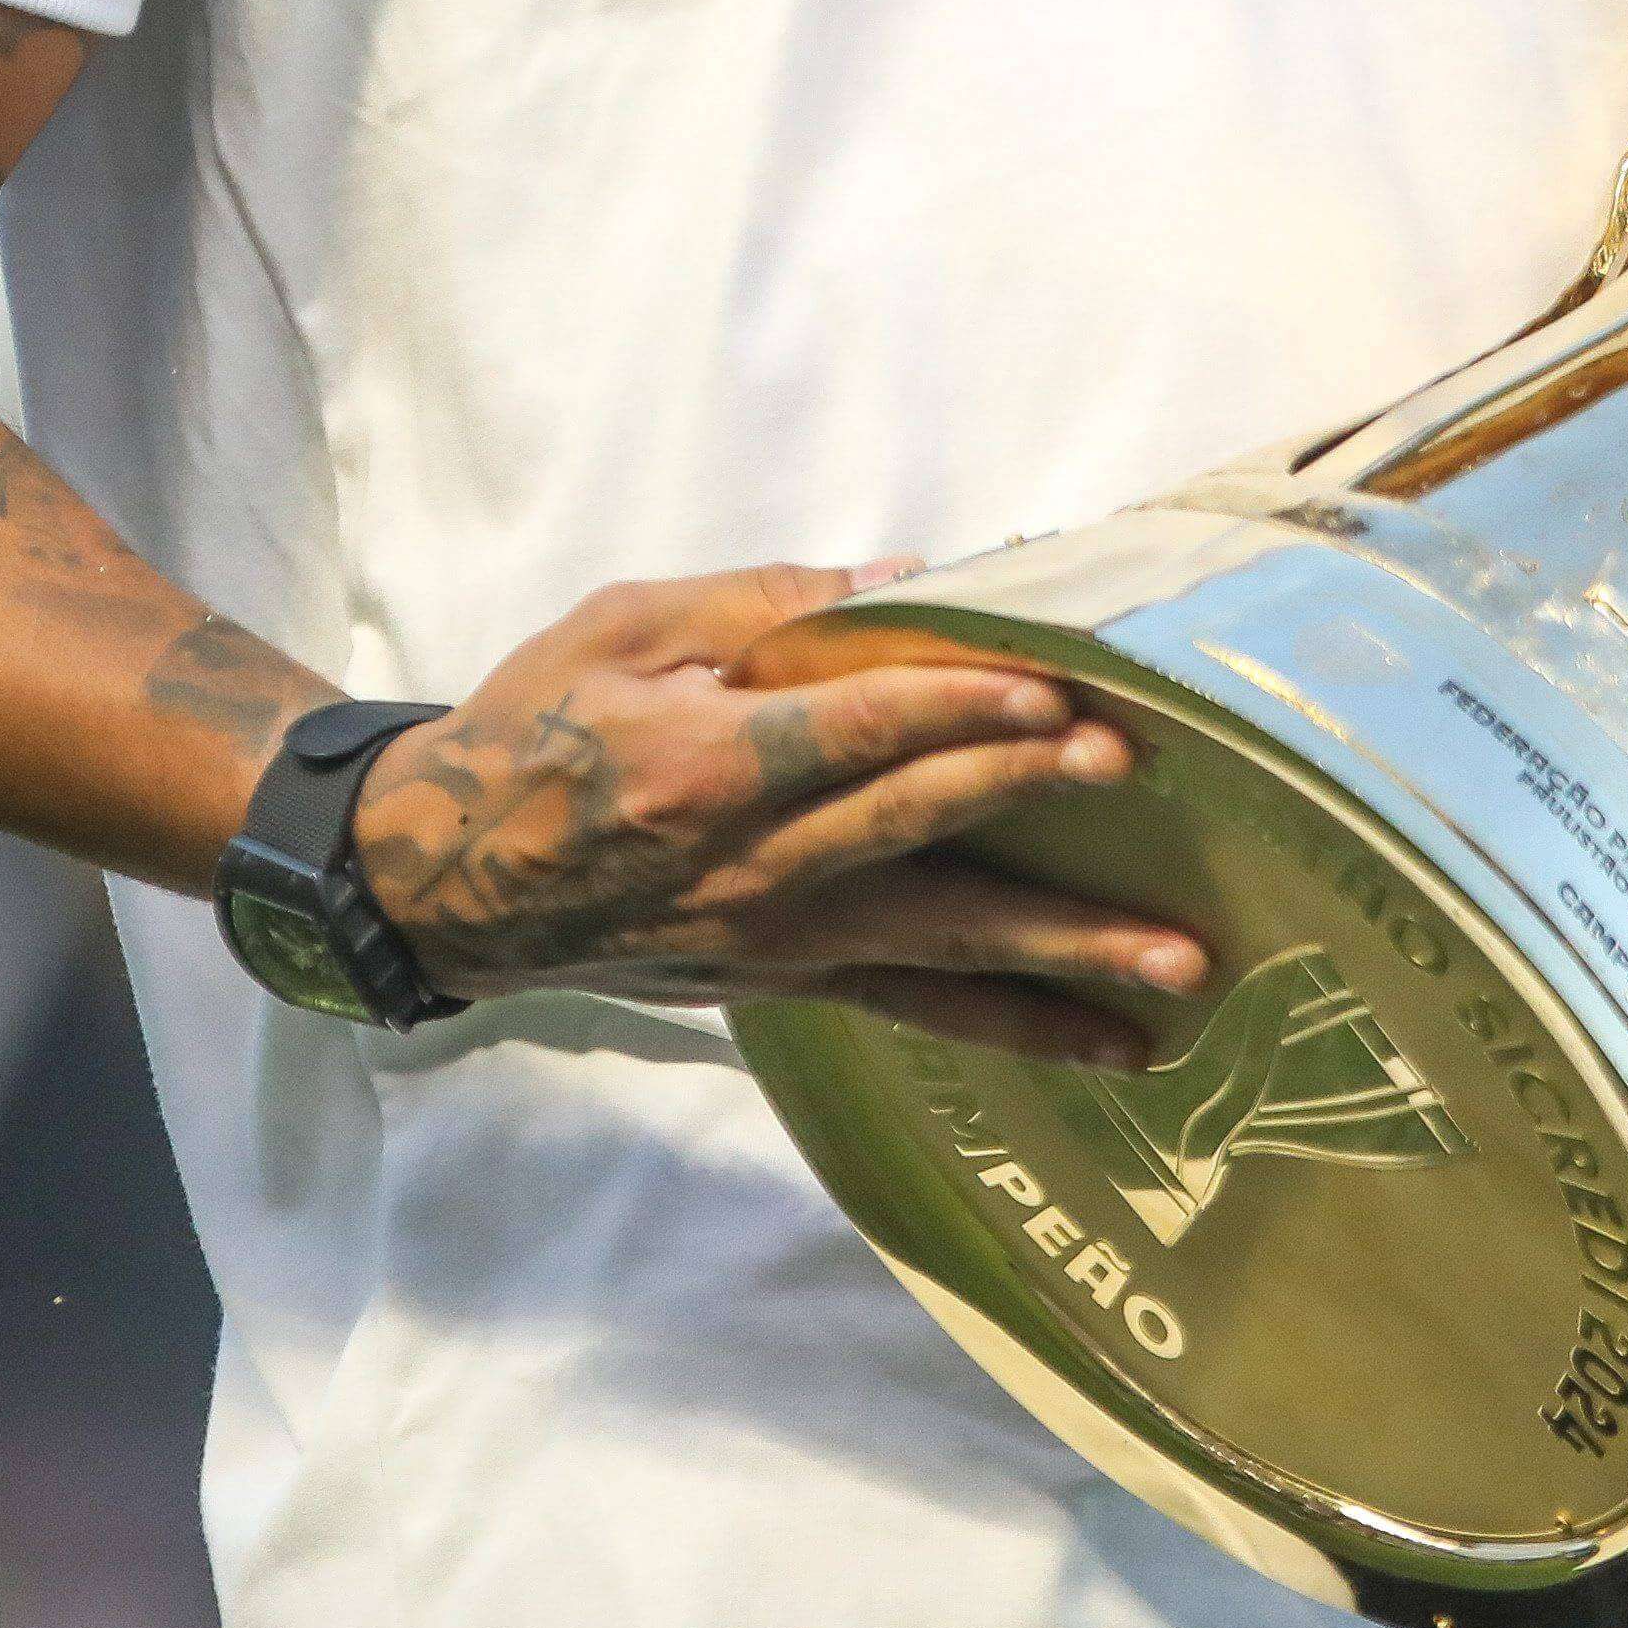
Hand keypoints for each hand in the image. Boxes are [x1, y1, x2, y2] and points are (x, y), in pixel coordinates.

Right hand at [355, 565, 1212, 1067]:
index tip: (1052, 693)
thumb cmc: (534, 729)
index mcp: (704, 761)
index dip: (955, 710)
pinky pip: (925, 1011)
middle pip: (914, 826)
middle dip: (1024, 795)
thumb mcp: (621, 628)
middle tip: (1132, 774)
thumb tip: (906, 581)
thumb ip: (763, 602)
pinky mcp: (797, 982)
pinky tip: (1117, 1046)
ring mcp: (783, 936)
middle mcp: (754, 864)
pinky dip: (1023, 1030)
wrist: (448, 882)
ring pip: (945, 942)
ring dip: (1066, 950)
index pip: (852, 731)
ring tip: (1178, 964)